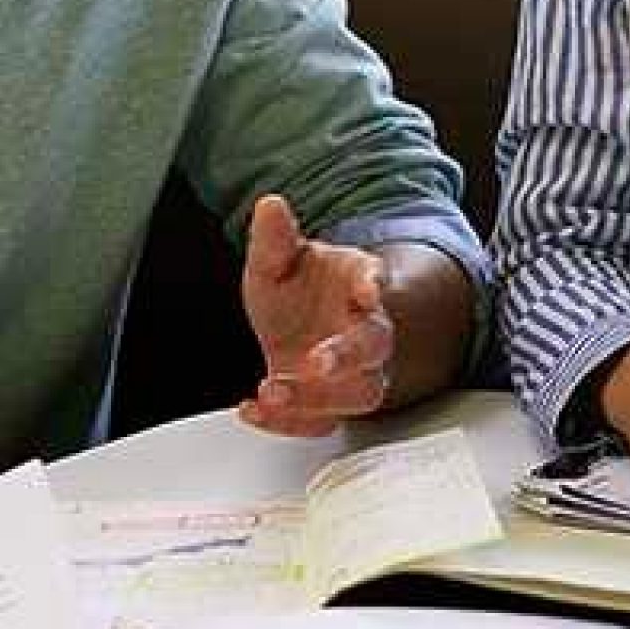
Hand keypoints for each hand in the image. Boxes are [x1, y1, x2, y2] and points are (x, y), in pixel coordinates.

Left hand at [237, 192, 395, 437]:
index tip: (368, 289)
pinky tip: (254, 409)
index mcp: (358, 283)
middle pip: (375, 347)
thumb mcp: (277, 260)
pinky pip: (323, 422)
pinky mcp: (331, 403)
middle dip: (349, 356)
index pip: (375, 280)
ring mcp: (354, 372)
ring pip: (359, 394)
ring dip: (317, 398)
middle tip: (318, 363)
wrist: (296, 324)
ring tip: (272, 391)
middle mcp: (365, 329)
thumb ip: (274, 239)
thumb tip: (270, 205)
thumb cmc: (298, 289)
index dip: (373, 284)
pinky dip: (289, 423)